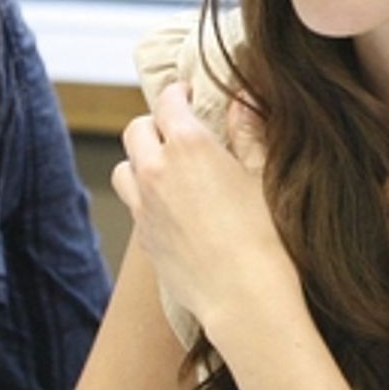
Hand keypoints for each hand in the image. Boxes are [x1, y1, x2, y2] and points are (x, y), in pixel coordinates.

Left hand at [111, 81, 296, 333]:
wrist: (244, 296)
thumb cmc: (264, 235)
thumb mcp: (263, 174)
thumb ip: (249, 132)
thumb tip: (241, 99)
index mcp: (188, 145)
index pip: (169, 102)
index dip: (179, 93)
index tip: (188, 94)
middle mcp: (156, 170)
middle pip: (137, 130)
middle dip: (155, 124)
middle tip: (177, 130)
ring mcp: (143, 205)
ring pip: (124, 167)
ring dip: (140, 160)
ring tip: (166, 168)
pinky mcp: (142, 236)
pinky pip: (132, 204)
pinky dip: (144, 196)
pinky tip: (169, 205)